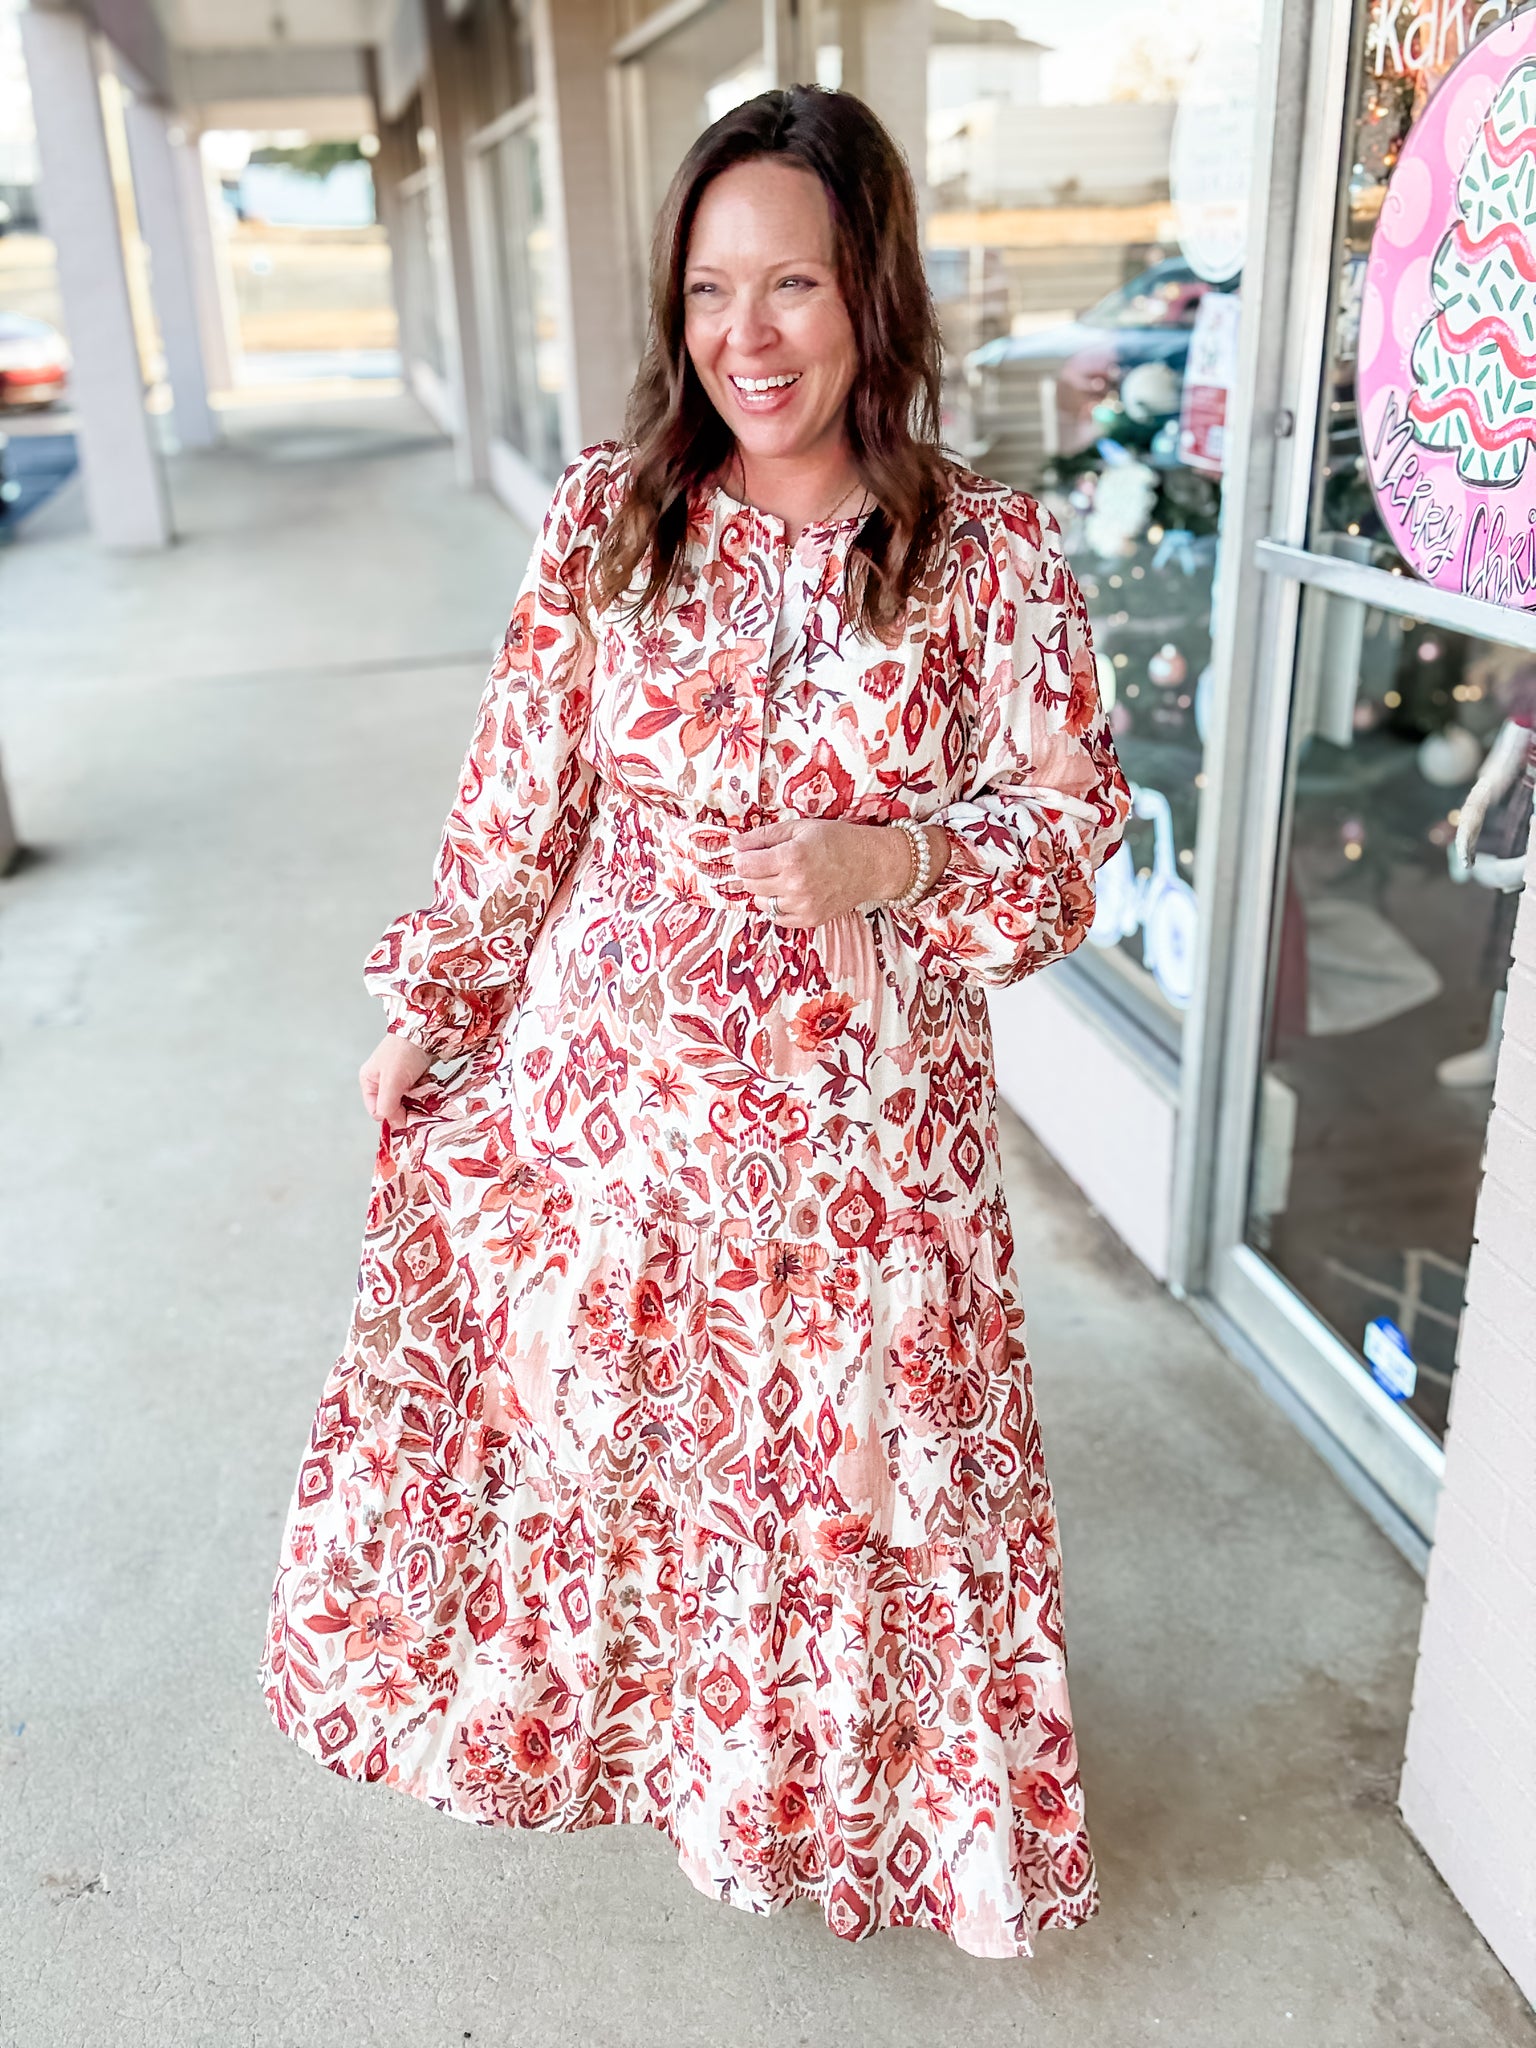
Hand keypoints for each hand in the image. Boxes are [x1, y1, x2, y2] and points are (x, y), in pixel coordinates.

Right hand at [359, 1032, 432, 1123]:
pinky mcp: (414, 1073)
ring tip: (425, 1084)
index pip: (378, 1112)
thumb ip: (388, 1106)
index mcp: (369, 1082)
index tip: (408, 1117)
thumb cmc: (404, 1051)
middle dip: (409, 1105)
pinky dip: (426, 1087)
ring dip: (420, 1096)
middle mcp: (382, 1081)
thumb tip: (394, 1125)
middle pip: (395, 1107)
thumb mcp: (392, 1082)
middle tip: (419, 1099)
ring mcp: (399, 1077)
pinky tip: (430, 1079)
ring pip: (410, 1099)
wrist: (425, 1028)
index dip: (392, 1117)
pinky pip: (421, 1090)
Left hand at [731, 818, 946, 926]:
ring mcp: (802, 906)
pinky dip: (778, 905)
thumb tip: (734, 842)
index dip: (743, 857)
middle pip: (749, 884)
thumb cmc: (838, 840)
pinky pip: (777, 917)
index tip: (750, 853)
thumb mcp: (800, 828)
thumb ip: (764, 836)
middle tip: (770, 862)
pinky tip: (793, 891)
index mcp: (791, 857)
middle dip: (753, 872)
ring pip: (761, 902)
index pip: (743, 865)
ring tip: (785, 876)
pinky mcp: (810, 920)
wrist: (871, 864)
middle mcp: (795, 885)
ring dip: (766, 889)